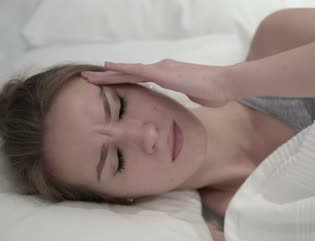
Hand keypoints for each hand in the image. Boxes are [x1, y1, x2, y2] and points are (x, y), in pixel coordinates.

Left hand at [81, 60, 234, 107]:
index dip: (121, 80)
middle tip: (88, 79)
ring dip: (109, 74)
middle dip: (108, 77)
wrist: (226, 84)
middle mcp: (162, 69)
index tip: (106, 85)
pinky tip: (110, 67)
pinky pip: (140, 71)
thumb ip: (186, 95)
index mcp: (167, 75)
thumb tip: (185, 99)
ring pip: (130, 71)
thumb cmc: (215, 91)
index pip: (139, 79)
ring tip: (90, 76)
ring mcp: (163, 69)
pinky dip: (123, 68)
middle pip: (130, 73)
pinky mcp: (165, 73)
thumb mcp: (195, 96)